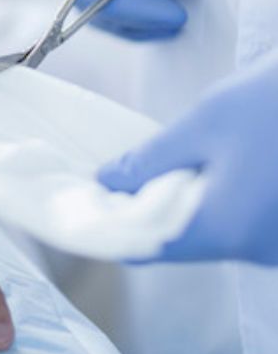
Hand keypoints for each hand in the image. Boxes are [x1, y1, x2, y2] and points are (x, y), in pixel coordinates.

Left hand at [99, 53, 277, 262]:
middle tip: (128, 169)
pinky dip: (217, 200)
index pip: (146, 247)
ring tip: (170, 162)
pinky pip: (241, 222)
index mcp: (225, 231)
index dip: (113, 223)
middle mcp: (256, 251)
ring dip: (183, 202)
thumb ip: (150, 161)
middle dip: (148, 207)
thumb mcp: (204, 124)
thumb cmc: (275, 102)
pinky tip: (213, 166)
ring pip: (213, 231)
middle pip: (180, 240)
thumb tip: (108, 181)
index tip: (93, 197)